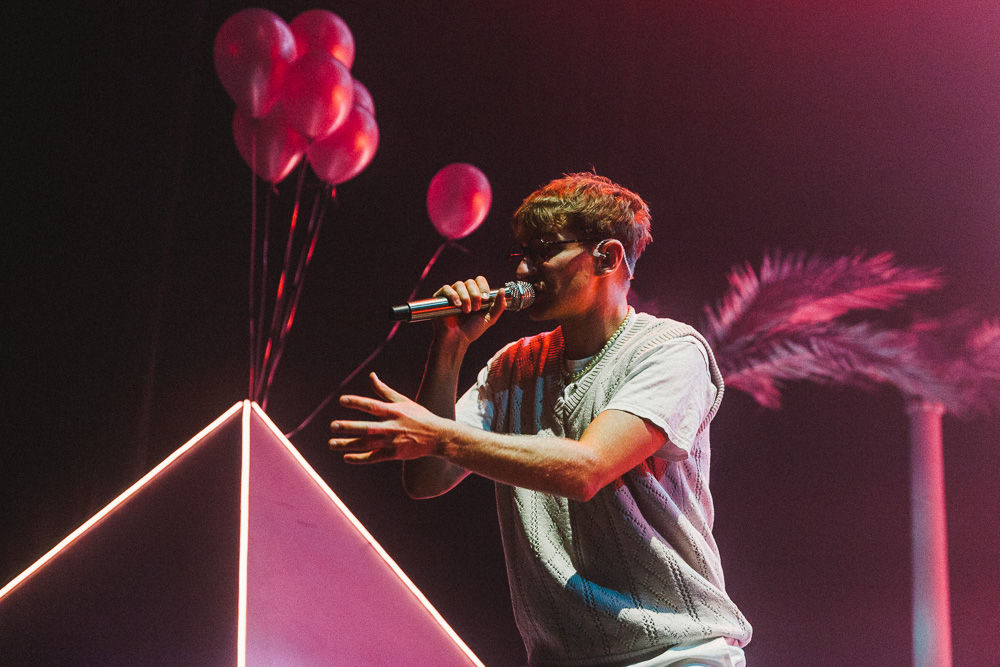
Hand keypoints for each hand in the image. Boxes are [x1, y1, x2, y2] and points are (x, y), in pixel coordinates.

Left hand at [329, 372, 452, 463]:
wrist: (437, 437)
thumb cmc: (419, 416)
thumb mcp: (403, 401)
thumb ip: (384, 390)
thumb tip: (371, 375)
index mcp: (394, 411)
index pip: (372, 406)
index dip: (357, 402)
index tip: (341, 400)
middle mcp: (392, 426)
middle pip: (367, 427)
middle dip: (349, 427)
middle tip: (333, 426)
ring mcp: (392, 442)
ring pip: (367, 444)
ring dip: (348, 444)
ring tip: (331, 443)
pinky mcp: (394, 455)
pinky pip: (374, 457)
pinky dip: (360, 458)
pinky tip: (346, 457)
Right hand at [431, 275, 505, 345]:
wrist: (457, 340)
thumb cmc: (471, 330)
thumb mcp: (489, 318)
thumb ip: (498, 306)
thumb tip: (503, 290)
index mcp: (475, 295)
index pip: (479, 280)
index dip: (483, 287)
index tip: (485, 299)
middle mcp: (463, 292)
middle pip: (470, 282)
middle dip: (475, 294)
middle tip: (476, 308)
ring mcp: (452, 294)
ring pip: (459, 284)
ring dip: (466, 297)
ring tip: (466, 310)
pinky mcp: (440, 298)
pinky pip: (446, 288)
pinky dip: (453, 295)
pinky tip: (457, 305)